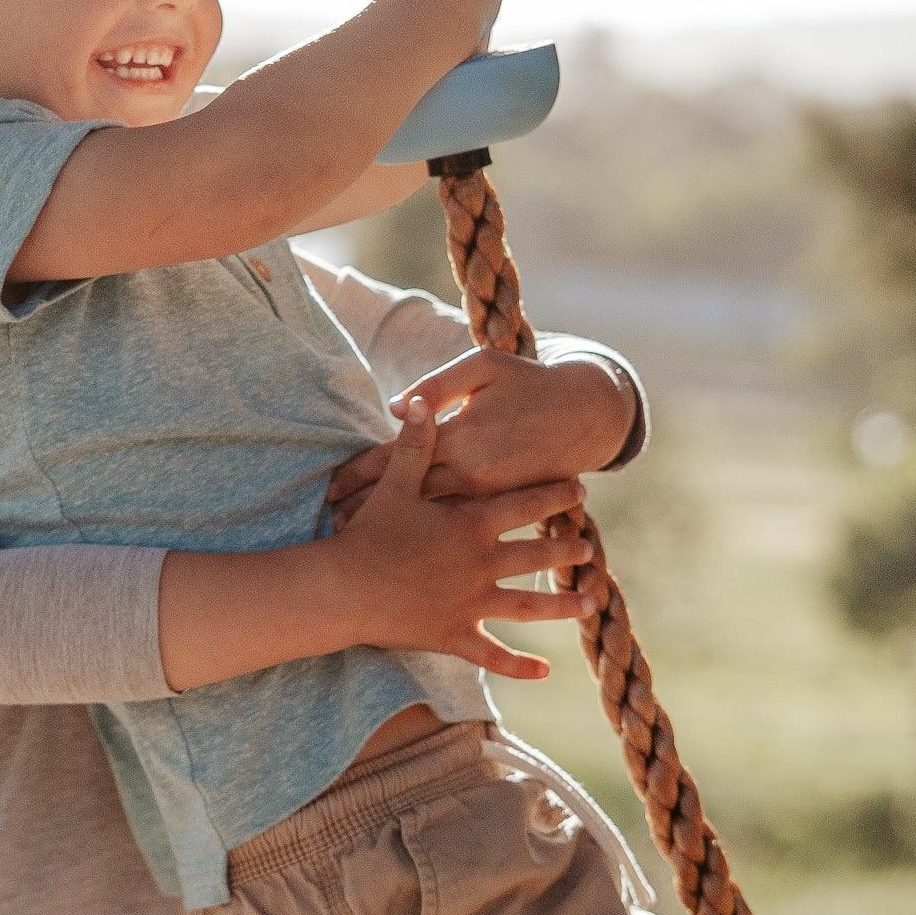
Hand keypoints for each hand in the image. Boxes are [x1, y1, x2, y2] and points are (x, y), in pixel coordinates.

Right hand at [324, 401, 588, 682]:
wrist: (345, 589)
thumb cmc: (368, 534)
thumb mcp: (393, 484)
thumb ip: (413, 444)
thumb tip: (420, 401)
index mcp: (470, 524)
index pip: (524, 504)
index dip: (554, 494)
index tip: (580, 488)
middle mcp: (480, 564)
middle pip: (535, 553)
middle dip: (565, 548)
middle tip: (589, 546)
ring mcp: (471, 603)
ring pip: (527, 605)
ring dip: (559, 604)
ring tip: (587, 601)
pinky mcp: (454, 635)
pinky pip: (492, 654)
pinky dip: (518, 665)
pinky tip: (545, 672)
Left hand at [326, 349, 636, 512]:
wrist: (587, 414)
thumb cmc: (530, 382)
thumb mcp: (483, 366)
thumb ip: (437, 384)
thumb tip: (397, 406)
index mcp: (461, 436)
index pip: (396, 457)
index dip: (359, 473)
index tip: (328, 488)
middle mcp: (471, 473)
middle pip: (405, 495)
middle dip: (365, 509)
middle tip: (329, 525)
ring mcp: (489, 498)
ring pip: (429, 518)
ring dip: (393, 529)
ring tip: (357, 543)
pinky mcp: (505, 511)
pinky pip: (458, 527)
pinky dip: (429, 535)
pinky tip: (408, 548)